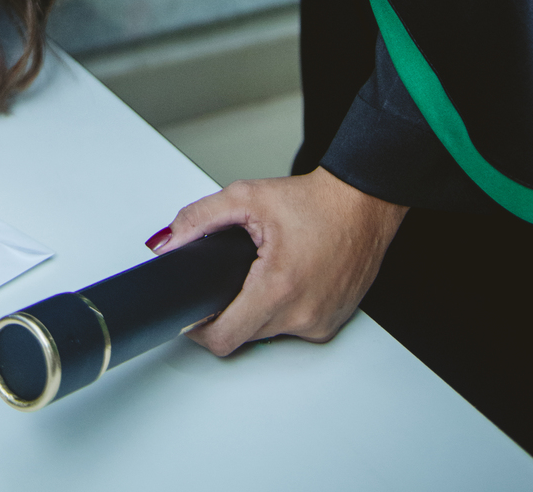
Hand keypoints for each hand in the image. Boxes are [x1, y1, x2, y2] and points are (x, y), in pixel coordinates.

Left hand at [150, 167, 406, 353]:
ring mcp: (319, 325)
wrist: (364, 205)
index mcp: (278, 288)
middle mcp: (302, 315)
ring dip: (256, 310)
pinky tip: (286, 279)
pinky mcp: (331, 325)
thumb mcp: (247, 196)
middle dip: (228, 310)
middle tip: (226, 279)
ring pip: (267, 332)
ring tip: (260, 272)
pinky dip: (281, 309)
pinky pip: (292, 328)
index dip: (198, 328)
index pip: (223, 337)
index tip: (190, 314)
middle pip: (243, 334)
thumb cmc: (316, 202)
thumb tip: (168, 243)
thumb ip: (200, 218)